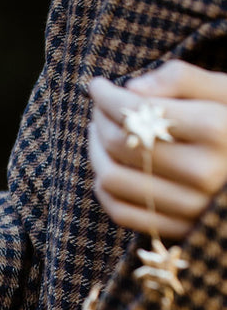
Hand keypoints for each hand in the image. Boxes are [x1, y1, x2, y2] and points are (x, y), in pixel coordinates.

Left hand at [88, 61, 226, 239]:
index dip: (107, 98)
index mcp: (216, 129)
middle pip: (120, 146)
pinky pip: (120, 212)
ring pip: (112, 180)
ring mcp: (188, 207)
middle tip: (100, 110)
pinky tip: (108, 168)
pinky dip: (105, 189)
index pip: (138, 113)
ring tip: (102, 136)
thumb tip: (131, 88)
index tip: (98, 87)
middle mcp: (201, 172)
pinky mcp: (177, 230)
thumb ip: (182, 79)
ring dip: (95, 155)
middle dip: (100, 122)